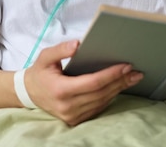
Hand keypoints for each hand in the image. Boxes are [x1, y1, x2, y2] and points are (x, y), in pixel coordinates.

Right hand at [25, 40, 143, 125]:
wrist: (29, 93)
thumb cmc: (40, 73)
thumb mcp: (45, 57)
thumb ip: (61, 49)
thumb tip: (78, 44)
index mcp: (61, 89)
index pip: (92, 83)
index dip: (111, 74)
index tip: (125, 66)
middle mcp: (67, 106)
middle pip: (101, 93)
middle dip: (120, 81)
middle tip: (136, 72)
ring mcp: (72, 115)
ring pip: (102, 102)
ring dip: (118, 89)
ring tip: (132, 78)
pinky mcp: (75, 120)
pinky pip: (97, 108)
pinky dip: (109, 97)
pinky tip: (118, 87)